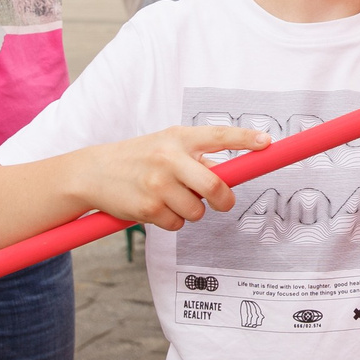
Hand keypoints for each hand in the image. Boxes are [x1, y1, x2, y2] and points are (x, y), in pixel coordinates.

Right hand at [71, 125, 267, 229]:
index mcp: (178, 137)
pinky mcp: (147, 208)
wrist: (93, 172)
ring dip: (191, 211)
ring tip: (170, 198)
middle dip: (224, 200)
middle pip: (215, 186)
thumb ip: (195, 156)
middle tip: (223, 203)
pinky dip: (171, 220)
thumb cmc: (138, 158)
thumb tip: (226, 177)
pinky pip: (177, 224)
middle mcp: (169, 158)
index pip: (218, 136)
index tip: (266, 143)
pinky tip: (154, 207)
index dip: (244, 139)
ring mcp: (158, 184)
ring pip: (197, 211)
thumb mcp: (166, 145)